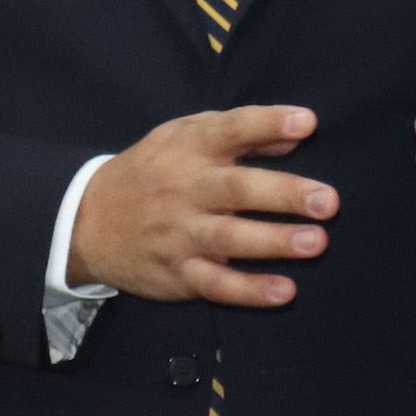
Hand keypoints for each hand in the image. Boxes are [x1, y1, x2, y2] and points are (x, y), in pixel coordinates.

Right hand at [70, 104, 331, 304]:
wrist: (87, 222)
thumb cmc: (151, 173)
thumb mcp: (183, 138)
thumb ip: (239, 133)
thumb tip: (296, 134)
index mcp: (189, 149)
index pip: (229, 130)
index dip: (267, 124)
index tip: (306, 123)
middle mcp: (185, 189)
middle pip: (237, 190)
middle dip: (284, 194)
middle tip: (328, 201)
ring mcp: (181, 234)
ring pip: (230, 239)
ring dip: (275, 242)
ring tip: (317, 242)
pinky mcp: (179, 274)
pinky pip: (217, 285)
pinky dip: (250, 291)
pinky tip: (284, 292)